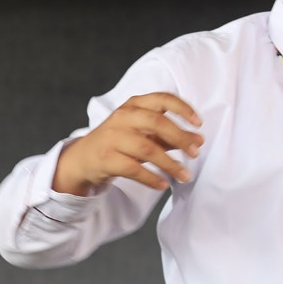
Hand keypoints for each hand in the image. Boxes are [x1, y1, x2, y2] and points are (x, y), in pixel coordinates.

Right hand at [53, 92, 202, 194]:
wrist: (83, 158)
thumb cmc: (119, 142)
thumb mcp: (143, 133)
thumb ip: (169, 135)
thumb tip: (198, 141)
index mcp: (134, 105)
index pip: (162, 99)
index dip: (183, 109)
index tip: (199, 123)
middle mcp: (123, 116)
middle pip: (157, 122)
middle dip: (181, 138)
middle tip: (195, 153)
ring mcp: (113, 137)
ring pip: (147, 148)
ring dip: (170, 164)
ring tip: (185, 176)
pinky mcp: (106, 158)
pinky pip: (134, 169)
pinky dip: (152, 178)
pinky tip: (164, 184)